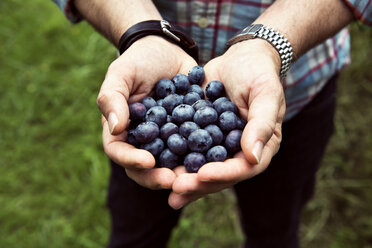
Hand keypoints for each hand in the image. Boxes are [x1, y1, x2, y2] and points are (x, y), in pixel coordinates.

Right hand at [98, 36, 196, 189]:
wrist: (167, 50)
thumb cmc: (138, 61)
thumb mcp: (121, 74)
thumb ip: (112, 99)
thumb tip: (115, 129)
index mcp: (123, 131)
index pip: (120, 153)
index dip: (132, 161)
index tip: (148, 161)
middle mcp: (144, 141)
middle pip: (146, 168)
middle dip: (159, 177)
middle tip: (176, 180)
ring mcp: (168, 139)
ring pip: (173, 163)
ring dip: (183, 173)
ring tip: (197, 176)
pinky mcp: (189, 132)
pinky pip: (196, 147)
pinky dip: (205, 154)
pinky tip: (217, 157)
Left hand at [168, 39, 285, 208]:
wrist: (241, 57)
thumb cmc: (259, 73)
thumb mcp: (266, 94)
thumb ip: (261, 125)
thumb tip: (253, 158)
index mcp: (259, 146)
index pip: (243, 168)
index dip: (223, 174)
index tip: (203, 175)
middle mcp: (238, 150)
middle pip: (219, 173)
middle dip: (198, 182)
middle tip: (176, 189)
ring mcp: (218, 143)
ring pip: (200, 165)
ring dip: (183, 176)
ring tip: (164, 185)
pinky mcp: (200, 133)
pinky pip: (187, 147)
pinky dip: (173, 155)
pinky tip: (155, 162)